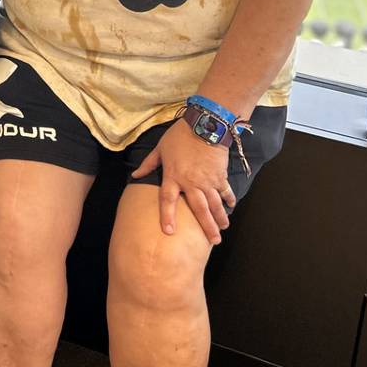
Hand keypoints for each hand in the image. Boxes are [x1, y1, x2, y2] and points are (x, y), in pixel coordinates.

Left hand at [133, 120, 234, 244]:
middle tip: (213, 242)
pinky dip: (229, 199)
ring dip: (220, 218)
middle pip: (199, 209)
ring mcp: (208, 181)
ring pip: (215, 204)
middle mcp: (191, 183)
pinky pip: (225, 191)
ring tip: (222, 229)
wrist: (204, 125)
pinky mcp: (220, 175)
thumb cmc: (179, 136)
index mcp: (174, 176)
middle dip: (207, 227)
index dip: (167, 216)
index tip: (169, 231)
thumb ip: (149, 164)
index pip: (167, 200)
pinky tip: (231, 207)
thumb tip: (135, 174)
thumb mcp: (160, 148)